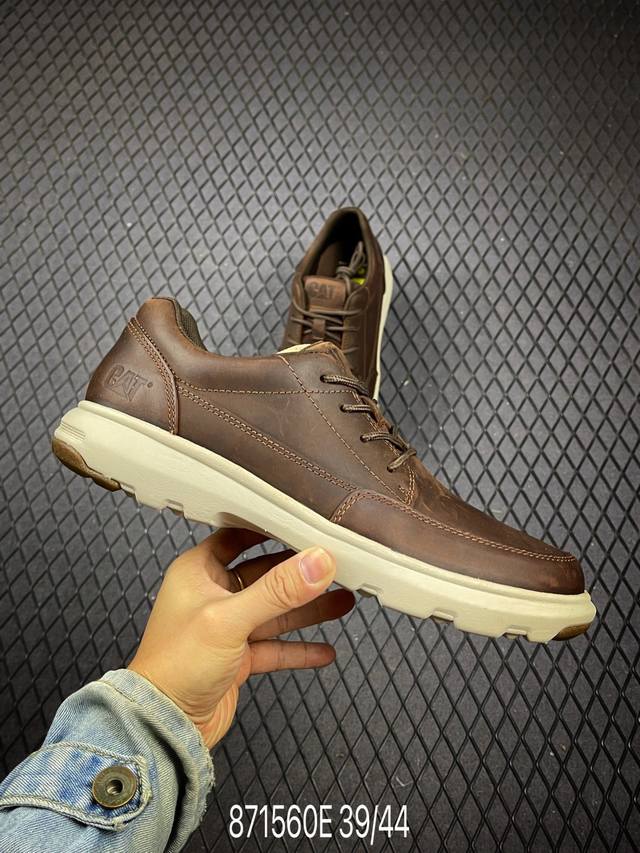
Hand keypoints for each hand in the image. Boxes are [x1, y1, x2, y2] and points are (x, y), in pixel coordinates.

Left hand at [128, 528, 353, 747]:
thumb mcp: (230, 619)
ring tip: (343, 601)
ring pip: (275, 612)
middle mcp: (212, 595)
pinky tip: (324, 651)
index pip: (237, 536)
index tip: (301, 523)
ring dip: (307, 609)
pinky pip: (275, 647)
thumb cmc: (175, 666)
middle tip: (334, 565)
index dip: (267, 528)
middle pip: (264, 575)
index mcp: (198, 572)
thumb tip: (317, 562)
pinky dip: (299, 649)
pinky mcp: (238, 658)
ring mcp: (227, 628)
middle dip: (299, 573)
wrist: (163, 727)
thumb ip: (277, 590)